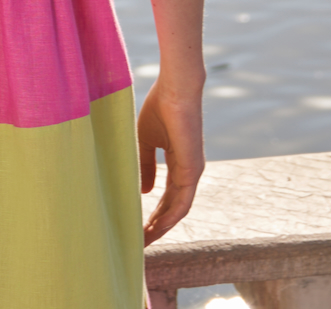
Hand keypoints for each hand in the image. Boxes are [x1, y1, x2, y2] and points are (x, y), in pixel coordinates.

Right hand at [138, 77, 204, 245]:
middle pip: (173, 207)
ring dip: (162, 226)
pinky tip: (156, 227)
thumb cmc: (161, 106)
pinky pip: (183, 201)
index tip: (137, 226)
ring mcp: (192, 171)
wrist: (175, 88)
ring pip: (178, 209)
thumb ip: (146, 164)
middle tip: (139, 241)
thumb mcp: (146, 139)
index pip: (167, 196)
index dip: (153, 212)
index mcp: (179, 162)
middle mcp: (189, 171)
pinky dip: (170, 217)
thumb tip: (145, 192)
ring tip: (144, 239)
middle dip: (156, 225)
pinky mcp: (193, 169)